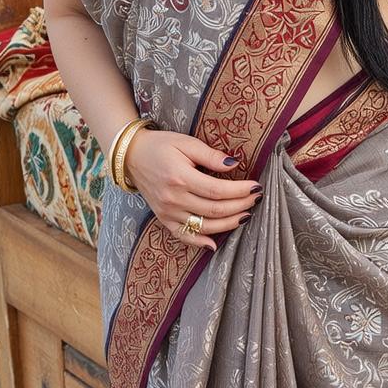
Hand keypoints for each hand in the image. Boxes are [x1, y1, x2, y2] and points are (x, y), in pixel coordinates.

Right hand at [123, 128, 260, 250]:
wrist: (132, 156)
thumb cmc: (160, 146)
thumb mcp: (186, 143)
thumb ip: (210, 156)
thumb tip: (234, 164)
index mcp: (181, 178)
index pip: (218, 191)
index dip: (240, 191)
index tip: (256, 187)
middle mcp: (174, 199)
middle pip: (214, 210)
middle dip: (240, 206)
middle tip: (256, 199)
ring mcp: (168, 212)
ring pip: (204, 226)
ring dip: (228, 224)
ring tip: (245, 216)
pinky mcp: (163, 218)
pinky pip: (183, 235)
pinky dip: (199, 241)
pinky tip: (214, 244)